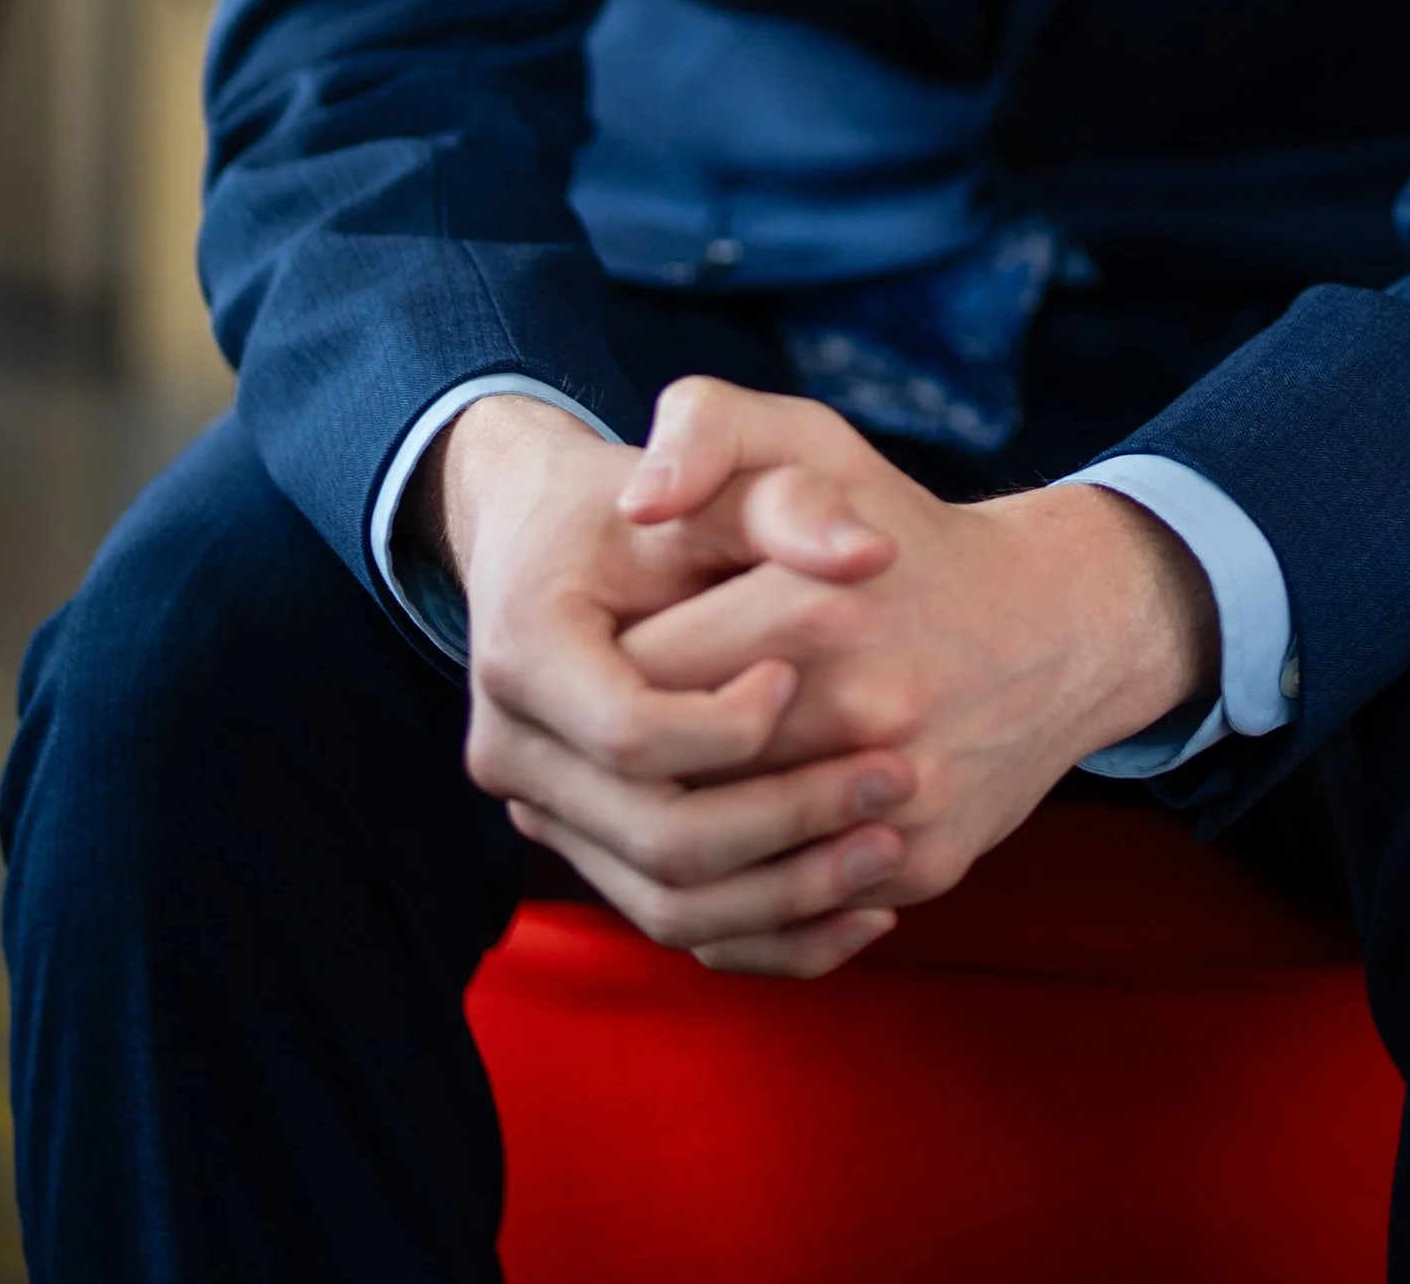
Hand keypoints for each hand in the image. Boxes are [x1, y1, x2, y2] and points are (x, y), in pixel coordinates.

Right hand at [428, 393, 916, 976]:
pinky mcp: (586, 850)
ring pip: (666, 903)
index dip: (731, 724)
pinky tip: (866, 911)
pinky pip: (676, 925)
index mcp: (527, 651)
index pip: (633, 733)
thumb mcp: (718, 475)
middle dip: (785, 820)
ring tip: (891, 848)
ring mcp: (544, 812)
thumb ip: (788, 500)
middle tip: (898, 778)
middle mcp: (512, 750)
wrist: (563, 539)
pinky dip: (772, 933)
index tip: (805, 677)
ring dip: (789, 894)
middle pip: (654, 836)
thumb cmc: (654, 503)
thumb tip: (869, 555)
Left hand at [615, 381, 1219, 959]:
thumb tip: (638, 506)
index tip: (593, 666)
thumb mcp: (809, 440)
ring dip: (658, 850)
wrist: (1057, 624)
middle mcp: (864, 709)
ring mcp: (897, 798)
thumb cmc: (905, 529)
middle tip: (595, 749)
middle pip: (672, 784)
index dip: (596, 678)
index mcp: (814, 606)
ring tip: (634, 806)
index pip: (640, 680)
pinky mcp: (921, 863)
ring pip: (721, 873)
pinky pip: (791, 921)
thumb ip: (708, 428)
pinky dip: (735, 905)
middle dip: (616, 773)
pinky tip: (710, 858)